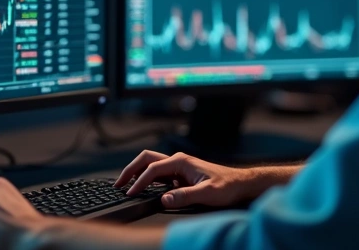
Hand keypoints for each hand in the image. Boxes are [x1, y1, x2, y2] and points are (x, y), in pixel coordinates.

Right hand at [115, 151, 260, 208]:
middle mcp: (178, 160)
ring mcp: (179, 166)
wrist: (240, 184)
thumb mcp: (207, 193)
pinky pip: (158, 173)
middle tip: (118, 184)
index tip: (130, 193)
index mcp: (181, 161)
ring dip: (137, 172)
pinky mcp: (180, 174)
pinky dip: (146, 178)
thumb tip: (164, 199)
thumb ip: (185, 196)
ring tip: (125, 185)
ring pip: (151, 164)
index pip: (152, 169)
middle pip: (146, 159)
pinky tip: (143, 188)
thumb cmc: (227, 186)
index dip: (139, 182)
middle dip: (130, 170)